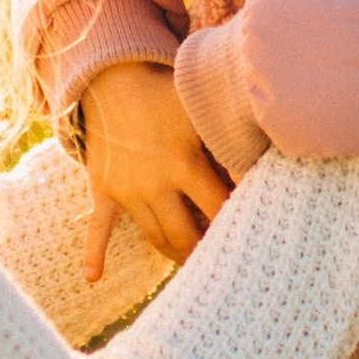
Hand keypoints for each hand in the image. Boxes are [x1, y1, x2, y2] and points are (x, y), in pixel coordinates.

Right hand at [78, 60, 232, 280]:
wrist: (114, 81)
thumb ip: (231, 142)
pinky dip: (94, 252)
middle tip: (221, 260)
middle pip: (184, 233)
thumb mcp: (202, 112)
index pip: (217, 207)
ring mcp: (127, 190)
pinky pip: (98, 227)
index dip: (234, 221)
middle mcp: (154, 183)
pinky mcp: (103, 191)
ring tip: (192, 264)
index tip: (250, 233)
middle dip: (204, 249)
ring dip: (173, 253)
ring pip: (154, 236)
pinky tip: (93, 277)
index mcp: (184, 164)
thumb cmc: (167, 95)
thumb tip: (266, 168)